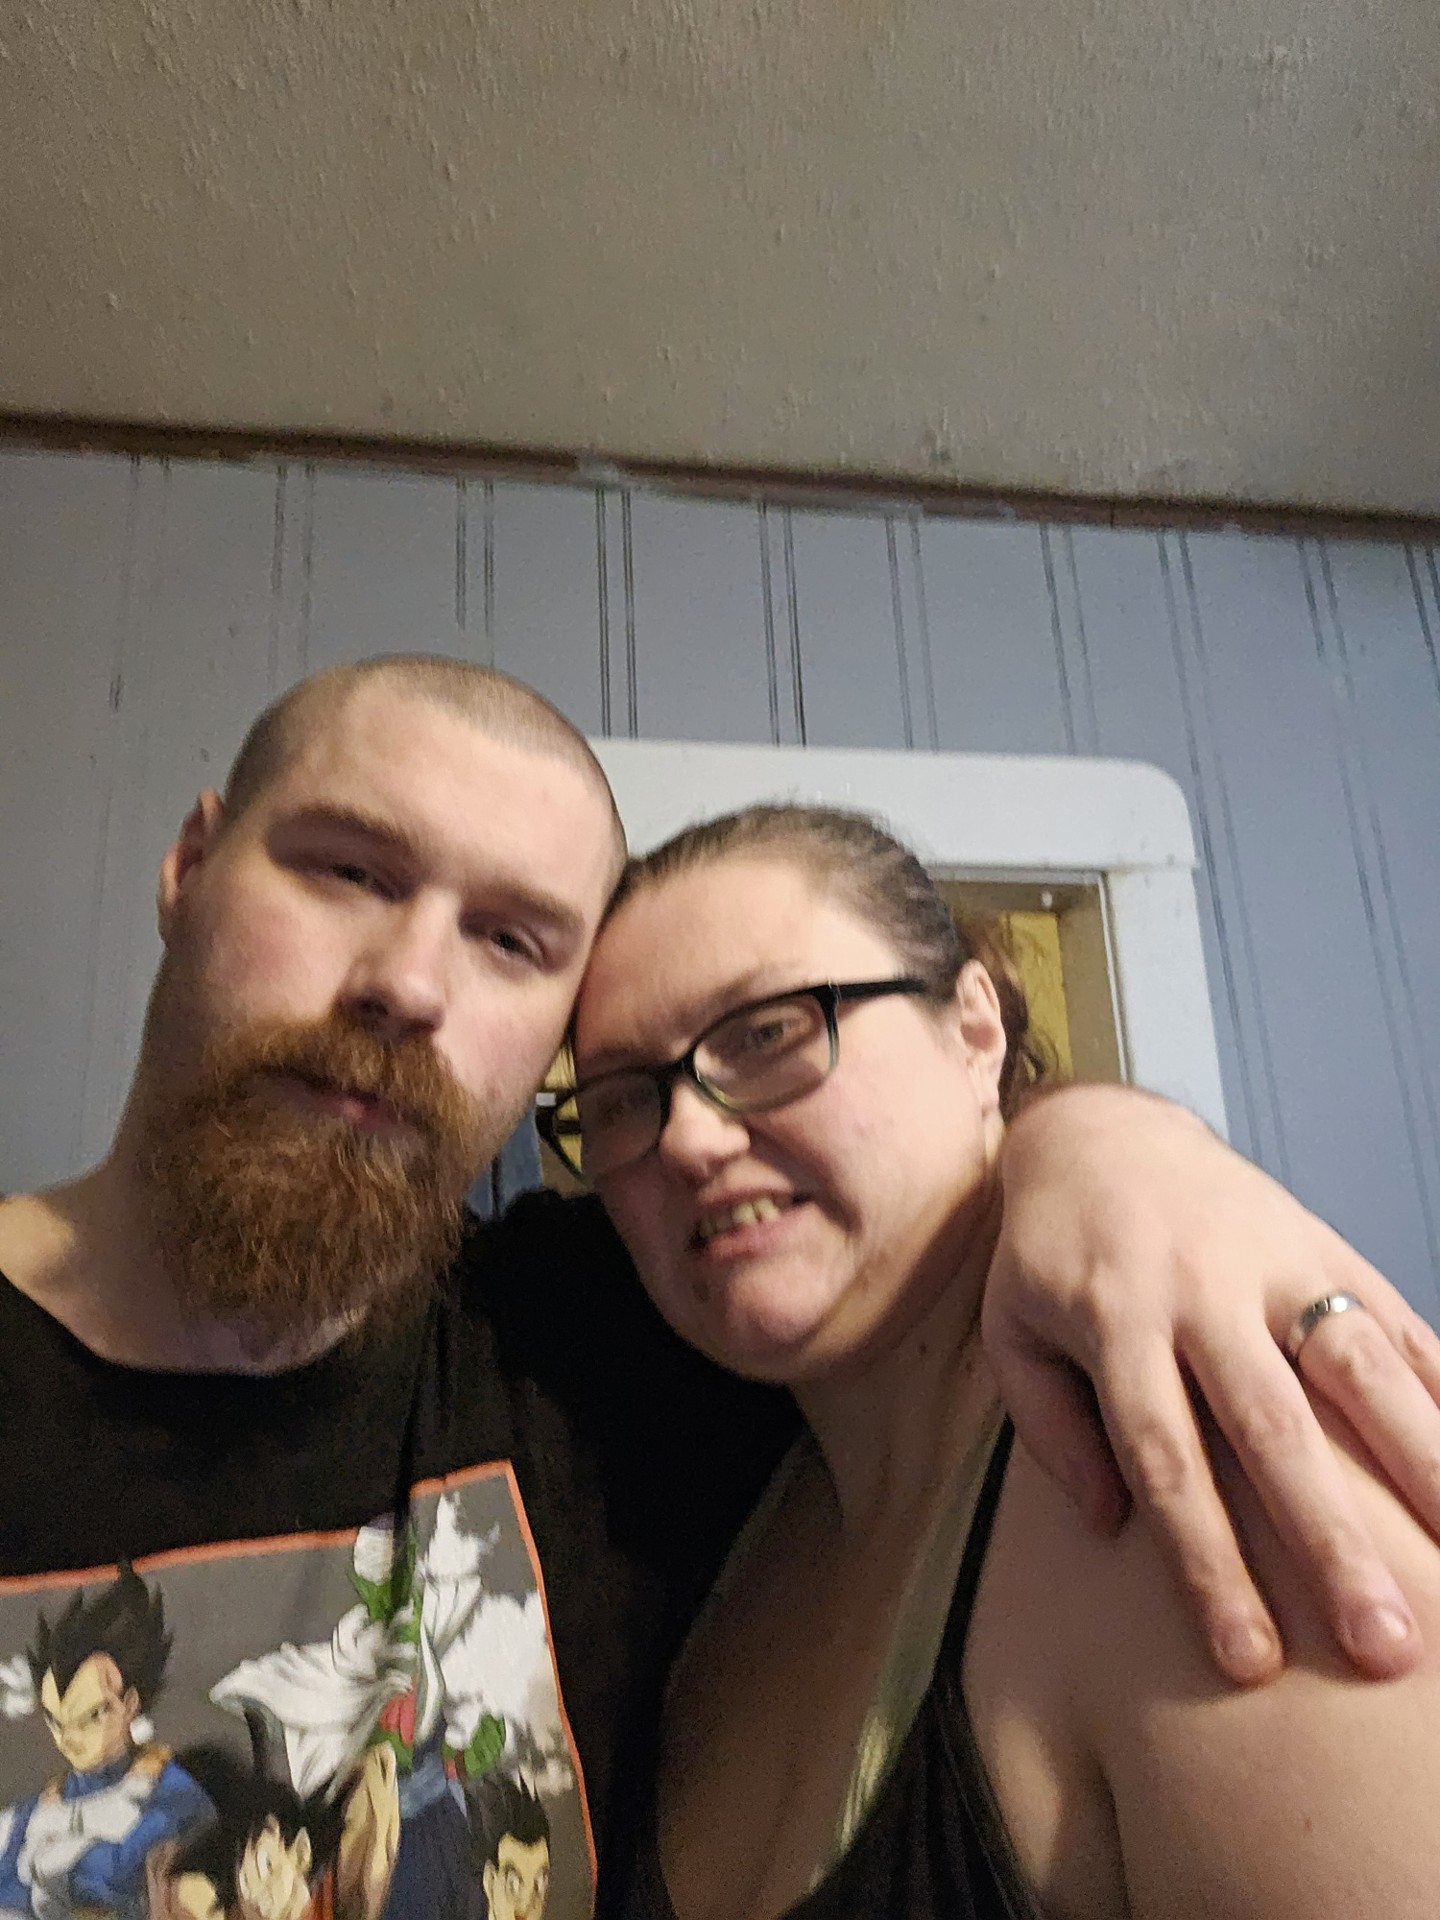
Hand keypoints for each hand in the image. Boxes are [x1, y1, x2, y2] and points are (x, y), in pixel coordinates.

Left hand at [982, 1083, 1439, 1684]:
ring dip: (1422, 1464)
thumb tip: (1116, 1525)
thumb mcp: (1010, 1331)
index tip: (1250, 1663)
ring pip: (1358, 1367)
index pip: (1166, 1460)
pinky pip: (1397, 1319)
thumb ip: (1051, 1427)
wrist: (1102, 1133)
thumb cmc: (1048, 1257)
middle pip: (1274, 1429)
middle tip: (1383, 1647)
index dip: (1210, 1564)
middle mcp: (1201, 1291)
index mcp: (1115, 1320)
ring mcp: (1274, 1261)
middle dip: (1332, 1542)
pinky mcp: (1326, 1244)